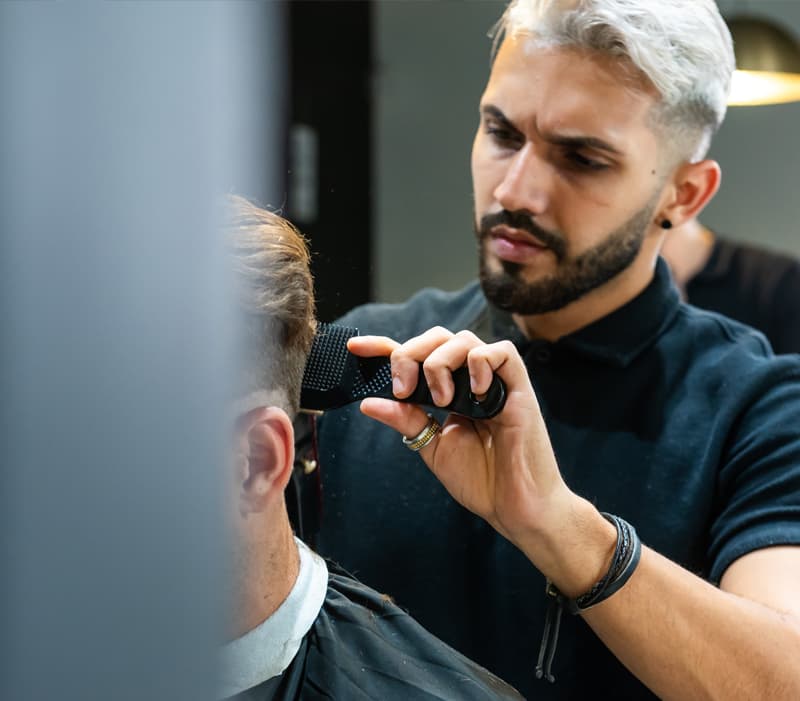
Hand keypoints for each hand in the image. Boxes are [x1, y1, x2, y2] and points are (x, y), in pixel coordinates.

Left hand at [347, 327, 573, 545]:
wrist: (515, 507)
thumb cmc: (482, 480)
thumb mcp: (433, 447)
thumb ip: (406, 420)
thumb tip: (369, 402)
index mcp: (449, 391)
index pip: (416, 356)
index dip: (385, 346)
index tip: (356, 347)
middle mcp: (470, 381)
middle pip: (438, 337)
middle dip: (411, 353)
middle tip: (403, 388)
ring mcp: (495, 382)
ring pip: (464, 338)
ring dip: (441, 363)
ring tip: (441, 401)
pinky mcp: (519, 388)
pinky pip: (502, 352)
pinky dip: (481, 362)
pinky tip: (474, 392)